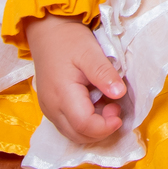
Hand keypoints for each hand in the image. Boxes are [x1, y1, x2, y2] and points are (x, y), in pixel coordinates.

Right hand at [25, 13, 127, 146]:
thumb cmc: (69, 40)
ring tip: (106, 104)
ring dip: (94, 128)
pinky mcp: (50, 108)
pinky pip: (69, 126)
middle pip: (79, 135)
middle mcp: (52, 108)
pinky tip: (95, 104)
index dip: (105, 126)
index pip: (84, 126)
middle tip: (114, 106)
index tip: (119, 112)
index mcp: (62, 94)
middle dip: (102, 129)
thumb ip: (103, 73)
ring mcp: (49, 110)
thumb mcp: (90, 51)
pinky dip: (86, 123)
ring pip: (74, 134)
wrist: (48, 33)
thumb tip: (119, 93)